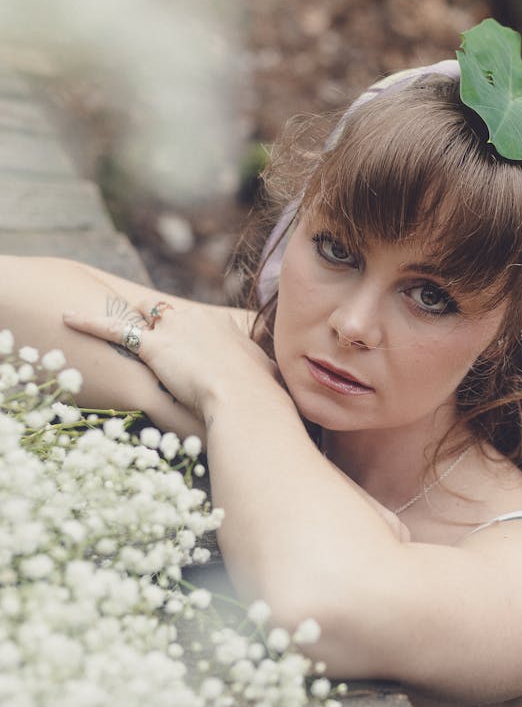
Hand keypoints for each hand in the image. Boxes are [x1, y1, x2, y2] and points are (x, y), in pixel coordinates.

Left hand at [62, 300, 281, 419]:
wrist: (246, 400)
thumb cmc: (260, 398)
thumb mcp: (264, 381)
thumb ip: (259, 378)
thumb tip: (270, 391)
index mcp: (221, 326)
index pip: (194, 319)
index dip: (182, 329)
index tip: (174, 335)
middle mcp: (196, 319)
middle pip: (165, 310)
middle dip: (150, 315)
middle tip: (134, 317)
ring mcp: (173, 330)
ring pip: (140, 312)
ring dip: (122, 312)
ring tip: (96, 306)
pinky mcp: (152, 346)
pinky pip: (112, 328)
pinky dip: (88, 321)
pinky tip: (67, 316)